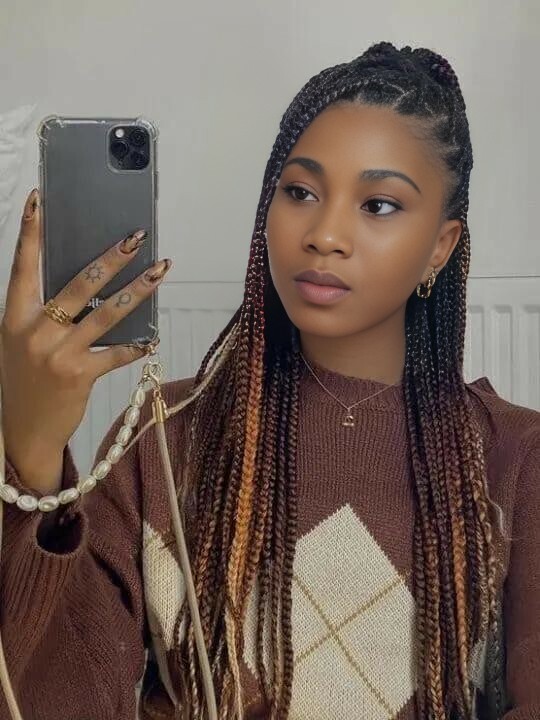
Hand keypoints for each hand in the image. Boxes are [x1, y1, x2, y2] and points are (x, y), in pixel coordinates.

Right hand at [0, 188, 171, 493]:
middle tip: (135, 238)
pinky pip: (116, 353)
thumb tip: (90, 282)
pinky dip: (136, 344)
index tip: (41, 199)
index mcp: (14, 317)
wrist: (22, 429)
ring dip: (138, 290)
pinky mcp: (80, 375)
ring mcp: (58, 354)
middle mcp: (34, 331)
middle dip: (111, 258)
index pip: (23, 266)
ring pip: (106, 313)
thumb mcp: (22, 340)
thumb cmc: (24, 378)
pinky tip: (152, 337)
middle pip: (78, 284)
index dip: (31, 232)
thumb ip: (45, 312)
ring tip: (160, 271)